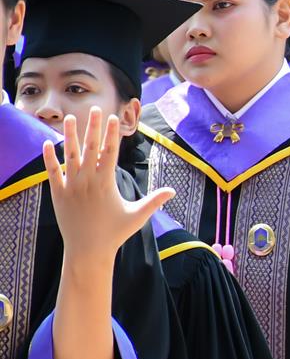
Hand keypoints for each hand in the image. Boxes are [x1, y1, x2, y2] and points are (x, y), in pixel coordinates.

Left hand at [45, 108, 172, 261]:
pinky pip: (52, 172)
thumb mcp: (138, 216)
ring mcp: (71, 186)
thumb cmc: (115, 233)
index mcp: (107, 182)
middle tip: (94, 108)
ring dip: (70, 135)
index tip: (113, 118)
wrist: (88, 249)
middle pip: (90, 147)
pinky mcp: (58, 193)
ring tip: (71, 118)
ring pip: (70, 155)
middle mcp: (88, 180)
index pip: (110, 151)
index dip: (111, 133)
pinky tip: (48, 143)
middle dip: (93, 126)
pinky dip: (49, 157)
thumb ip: (154, 201)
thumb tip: (173, 191)